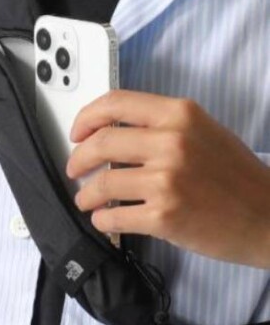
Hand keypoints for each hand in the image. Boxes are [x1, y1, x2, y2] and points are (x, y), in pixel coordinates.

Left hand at [67, 90, 269, 268]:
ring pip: (101, 184)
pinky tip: (106, 220)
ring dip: (86, 196)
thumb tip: (110, 132)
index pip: (115, 103)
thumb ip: (161, 127)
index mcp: (180, 115)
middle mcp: (172, 142)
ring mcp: (167, 180)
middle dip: (78, 160)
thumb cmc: (236, 178)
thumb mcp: (203, 133)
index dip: (86, 118)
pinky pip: (113, 217)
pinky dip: (102, 221)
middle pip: (100, 143)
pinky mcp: (164, 215)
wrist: (268, 218)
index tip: (77, 133)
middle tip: (75, 170)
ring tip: (88, 201)